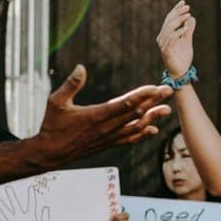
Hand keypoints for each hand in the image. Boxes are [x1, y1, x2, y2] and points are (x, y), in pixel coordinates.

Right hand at [29, 65, 171, 167]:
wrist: (50, 154)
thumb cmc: (52, 126)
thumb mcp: (56, 102)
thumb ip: (70, 85)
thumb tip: (81, 67)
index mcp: (97, 115)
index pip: (125, 104)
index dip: (142, 95)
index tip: (155, 87)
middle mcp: (107, 127)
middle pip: (136, 113)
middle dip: (154, 101)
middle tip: (169, 91)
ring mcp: (109, 137)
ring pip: (136, 127)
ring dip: (153, 118)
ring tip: (167, 110)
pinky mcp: (108, 144)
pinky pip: (129, 139)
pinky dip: (142, 134)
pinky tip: (153, 130)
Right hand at [157, 0, 194, 78]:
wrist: (180, 73)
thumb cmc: (182, 58)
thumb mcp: (187, 41)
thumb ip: (188, 30)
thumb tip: (191, 18)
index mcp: (165, 34)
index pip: (169, 19)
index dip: (176, 10)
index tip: (183, 2)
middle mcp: (162, 38)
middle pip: (169, 21)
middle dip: (178, 13)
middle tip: (188, 7)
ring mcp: (163, 45)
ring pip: (169, 28)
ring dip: (179, 20)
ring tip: (188, 15)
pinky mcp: (166, 51)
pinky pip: (171, 39)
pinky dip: (178, 32)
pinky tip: (186, 28)